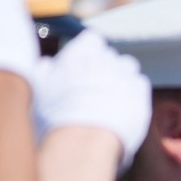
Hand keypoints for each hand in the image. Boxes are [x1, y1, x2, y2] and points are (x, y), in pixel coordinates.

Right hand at [30, 30, 150, 156]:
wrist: (84, 139)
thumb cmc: (55, 116)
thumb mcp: (39, 89)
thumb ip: (44, 70)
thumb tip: (47, 64)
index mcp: (81, 52)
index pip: (92, 40)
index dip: (88, 52)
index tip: (83, 64)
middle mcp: (105, 59)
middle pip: (110, 55)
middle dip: (103, 67)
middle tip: (94, 87)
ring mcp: (126, 75)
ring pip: (128, 65)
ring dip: (121, 75)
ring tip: (110, 96)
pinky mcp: (140, 94)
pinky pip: (140, 83)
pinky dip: (134, 90)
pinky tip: (123, 104)